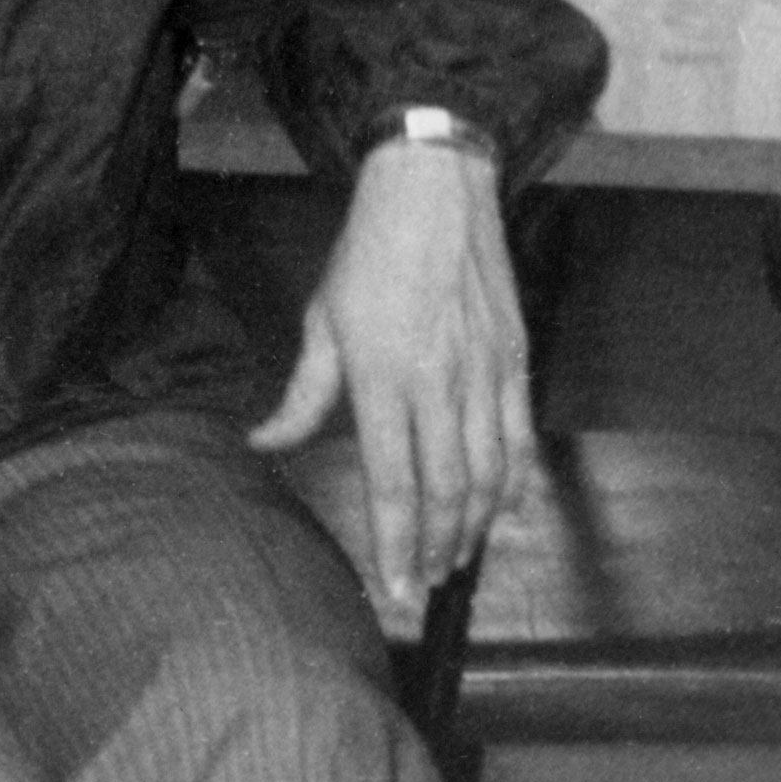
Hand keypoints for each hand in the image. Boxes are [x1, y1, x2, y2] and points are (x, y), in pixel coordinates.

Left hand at [246, 134, 533, 617]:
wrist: (432, 192)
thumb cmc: (366, 256)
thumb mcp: (320, 323)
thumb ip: (300, 396)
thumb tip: (261, 445)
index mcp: (383, 378)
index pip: (393, 482)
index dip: (395, 543)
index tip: (395, 589)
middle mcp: (439, 384)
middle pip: (447, 492)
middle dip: (437, 550)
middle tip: (424, 586)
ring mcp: (485, 374)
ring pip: (489, 475)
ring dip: (475, 528)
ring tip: (456, 560)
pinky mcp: (516, 360)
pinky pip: (520, 438)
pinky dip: (515, 484)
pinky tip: (504, 512)